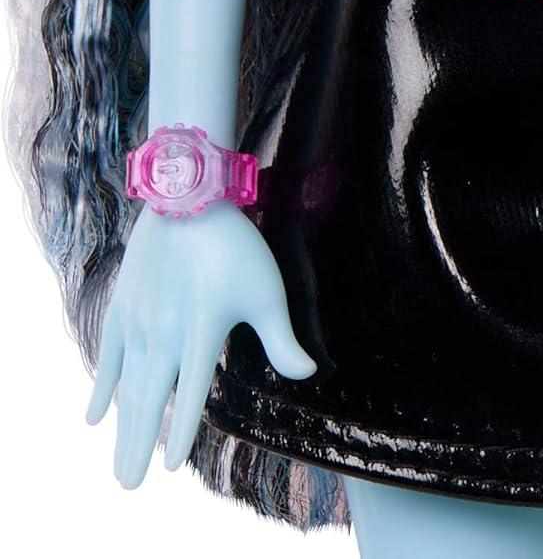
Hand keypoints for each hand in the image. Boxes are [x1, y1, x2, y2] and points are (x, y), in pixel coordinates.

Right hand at [87, 200, 315, 488]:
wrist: (188, 197)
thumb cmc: (236, 246)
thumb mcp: (268, 290)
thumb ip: (282, 339)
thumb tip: (307, 374)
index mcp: (202, 332)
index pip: (190, 394)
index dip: (181, 431)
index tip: (171, 466)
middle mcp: (165, 333)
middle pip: (148, 401)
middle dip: (138, 446)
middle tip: (129, 486)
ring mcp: (138, 322)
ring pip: (126, 387)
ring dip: (121, 429)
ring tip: (119, 466)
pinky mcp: (122, 308)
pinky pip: (106, 357)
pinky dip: (101, 389)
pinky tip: (94, 418)